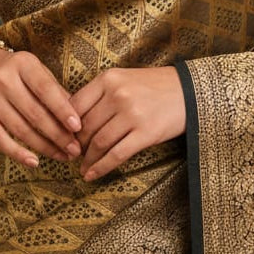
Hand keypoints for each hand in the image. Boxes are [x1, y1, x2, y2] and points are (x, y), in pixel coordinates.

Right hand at [0, 48, 81, 167]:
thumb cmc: (16, 72)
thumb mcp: (36, 71)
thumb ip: (56, 91)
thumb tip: (78, 118)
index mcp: (22, 63)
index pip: (46, 89)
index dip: (63, 110)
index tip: (78, 127)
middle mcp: (3, 80)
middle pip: (35, 113)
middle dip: (58, 135)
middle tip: (75, 149)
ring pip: (20, 129)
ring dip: (44, 147)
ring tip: (63, 156)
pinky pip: (0, 140)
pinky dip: (18, 154)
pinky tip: (35, 162)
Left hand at [72, 66, 184, 180]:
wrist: (189, 91)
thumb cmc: (153, 87)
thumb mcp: (123, 80)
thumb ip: (99, 94)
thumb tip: (71, 121)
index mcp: (108, 79)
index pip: (75, 105)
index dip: (65, 126)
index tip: (63, 138)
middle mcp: (118, 94)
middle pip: (85, 126)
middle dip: (76, 145)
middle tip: (72, 156)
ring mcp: (132, 114)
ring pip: (98, 142)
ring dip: (87, 159)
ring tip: (82, 167)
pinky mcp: (146, 133)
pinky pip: (116, 155)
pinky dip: (101, 167)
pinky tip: (92, 175)